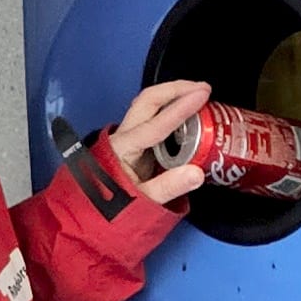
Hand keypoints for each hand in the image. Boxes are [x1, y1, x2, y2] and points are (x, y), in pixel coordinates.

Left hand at [105, 78, 209, 204]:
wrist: (97, 211)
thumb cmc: (117, 205)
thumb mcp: (142, 201)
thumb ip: (168, 187)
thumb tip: (197, 173)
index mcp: (124, 148)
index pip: (155, 124)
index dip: (180, 108)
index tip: (201, 95)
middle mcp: (124, 135)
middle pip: (149, 100)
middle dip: (176, 89)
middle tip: (203, 89)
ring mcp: (128, 133)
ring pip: (150, 103)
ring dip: (174, 94)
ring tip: (199, 93)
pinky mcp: (135, 138)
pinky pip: (154, 114)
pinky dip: (172, 106)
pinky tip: (188, 109)